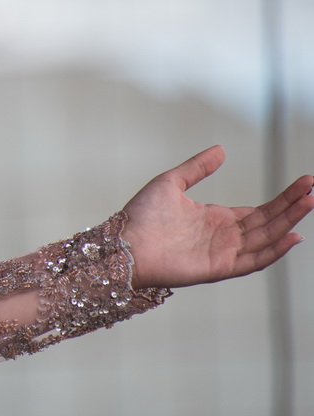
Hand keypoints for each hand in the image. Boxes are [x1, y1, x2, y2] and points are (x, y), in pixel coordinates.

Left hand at [120, 145, 313, 288]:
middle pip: (268, 221)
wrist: (123, 244)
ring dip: (289, 222)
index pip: (259, 210)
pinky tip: (292, 236)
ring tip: (310, 203)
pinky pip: (252, 260)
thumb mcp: (171, 182)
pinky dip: (273, 250)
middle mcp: (224, 237)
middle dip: (292, 206)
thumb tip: (221, 150)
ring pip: (266, 238)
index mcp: (215, 218)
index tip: (306, 183)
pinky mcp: (218, 268)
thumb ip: (197, 168)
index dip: (283, 198)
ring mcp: (223, 253)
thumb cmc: (140, 216)